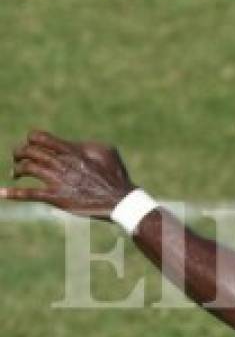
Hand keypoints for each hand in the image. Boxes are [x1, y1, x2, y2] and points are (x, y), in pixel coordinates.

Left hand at [0, 131, 134, 218]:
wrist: (120, 199)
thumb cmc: (115, 174)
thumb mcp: (105, 150)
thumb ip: (85, 144)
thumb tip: (72, 144)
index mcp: (71, 150)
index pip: (39, 137)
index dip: (31, 139)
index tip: (32, 145)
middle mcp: (61, 163)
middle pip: (29, 151)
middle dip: (19, 153)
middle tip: (19, 159)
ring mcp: (58, 180)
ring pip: (27, 168)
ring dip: (17, 169)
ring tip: (16, 174)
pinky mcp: (57, 198)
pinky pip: (30, 194)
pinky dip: (13, 194)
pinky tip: (1, 192)